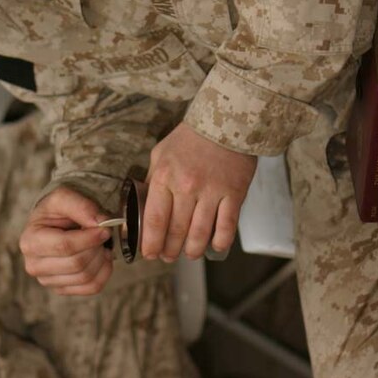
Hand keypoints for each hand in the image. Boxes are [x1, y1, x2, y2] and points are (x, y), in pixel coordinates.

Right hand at [19, 187, 113, 295]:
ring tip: (100, 244)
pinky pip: (91, 288)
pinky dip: (104, 273)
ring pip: (85, 277)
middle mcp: (34, 265)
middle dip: (96, 247)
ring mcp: (47, 280)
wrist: (54, 224)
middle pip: (76, 264)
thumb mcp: (64, 197)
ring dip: (101, 259)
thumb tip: (100, 223)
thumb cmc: (56, 211)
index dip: (90, 238)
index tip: (105, 229)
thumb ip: (81, 206)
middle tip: (101, 234)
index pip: (65, 246)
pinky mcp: (61, 289)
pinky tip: (102, 258)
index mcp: (30, 241)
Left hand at [142, 123, 255, 261]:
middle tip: (168, 256)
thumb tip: (143, 205)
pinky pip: (226, 226)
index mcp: (164, 176)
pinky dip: (220, 242)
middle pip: (176, 231)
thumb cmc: (190, 138)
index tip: (149, 253)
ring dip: (192, 250)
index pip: (154, 219)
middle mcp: (186, 186)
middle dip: (170, 250)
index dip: (151, 242)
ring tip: (189, 254)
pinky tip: (215, 247)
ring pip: (200, 233)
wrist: (226, 120)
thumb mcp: (161, 154)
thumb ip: (153, 180)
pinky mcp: (234, 193)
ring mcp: (212, 191)